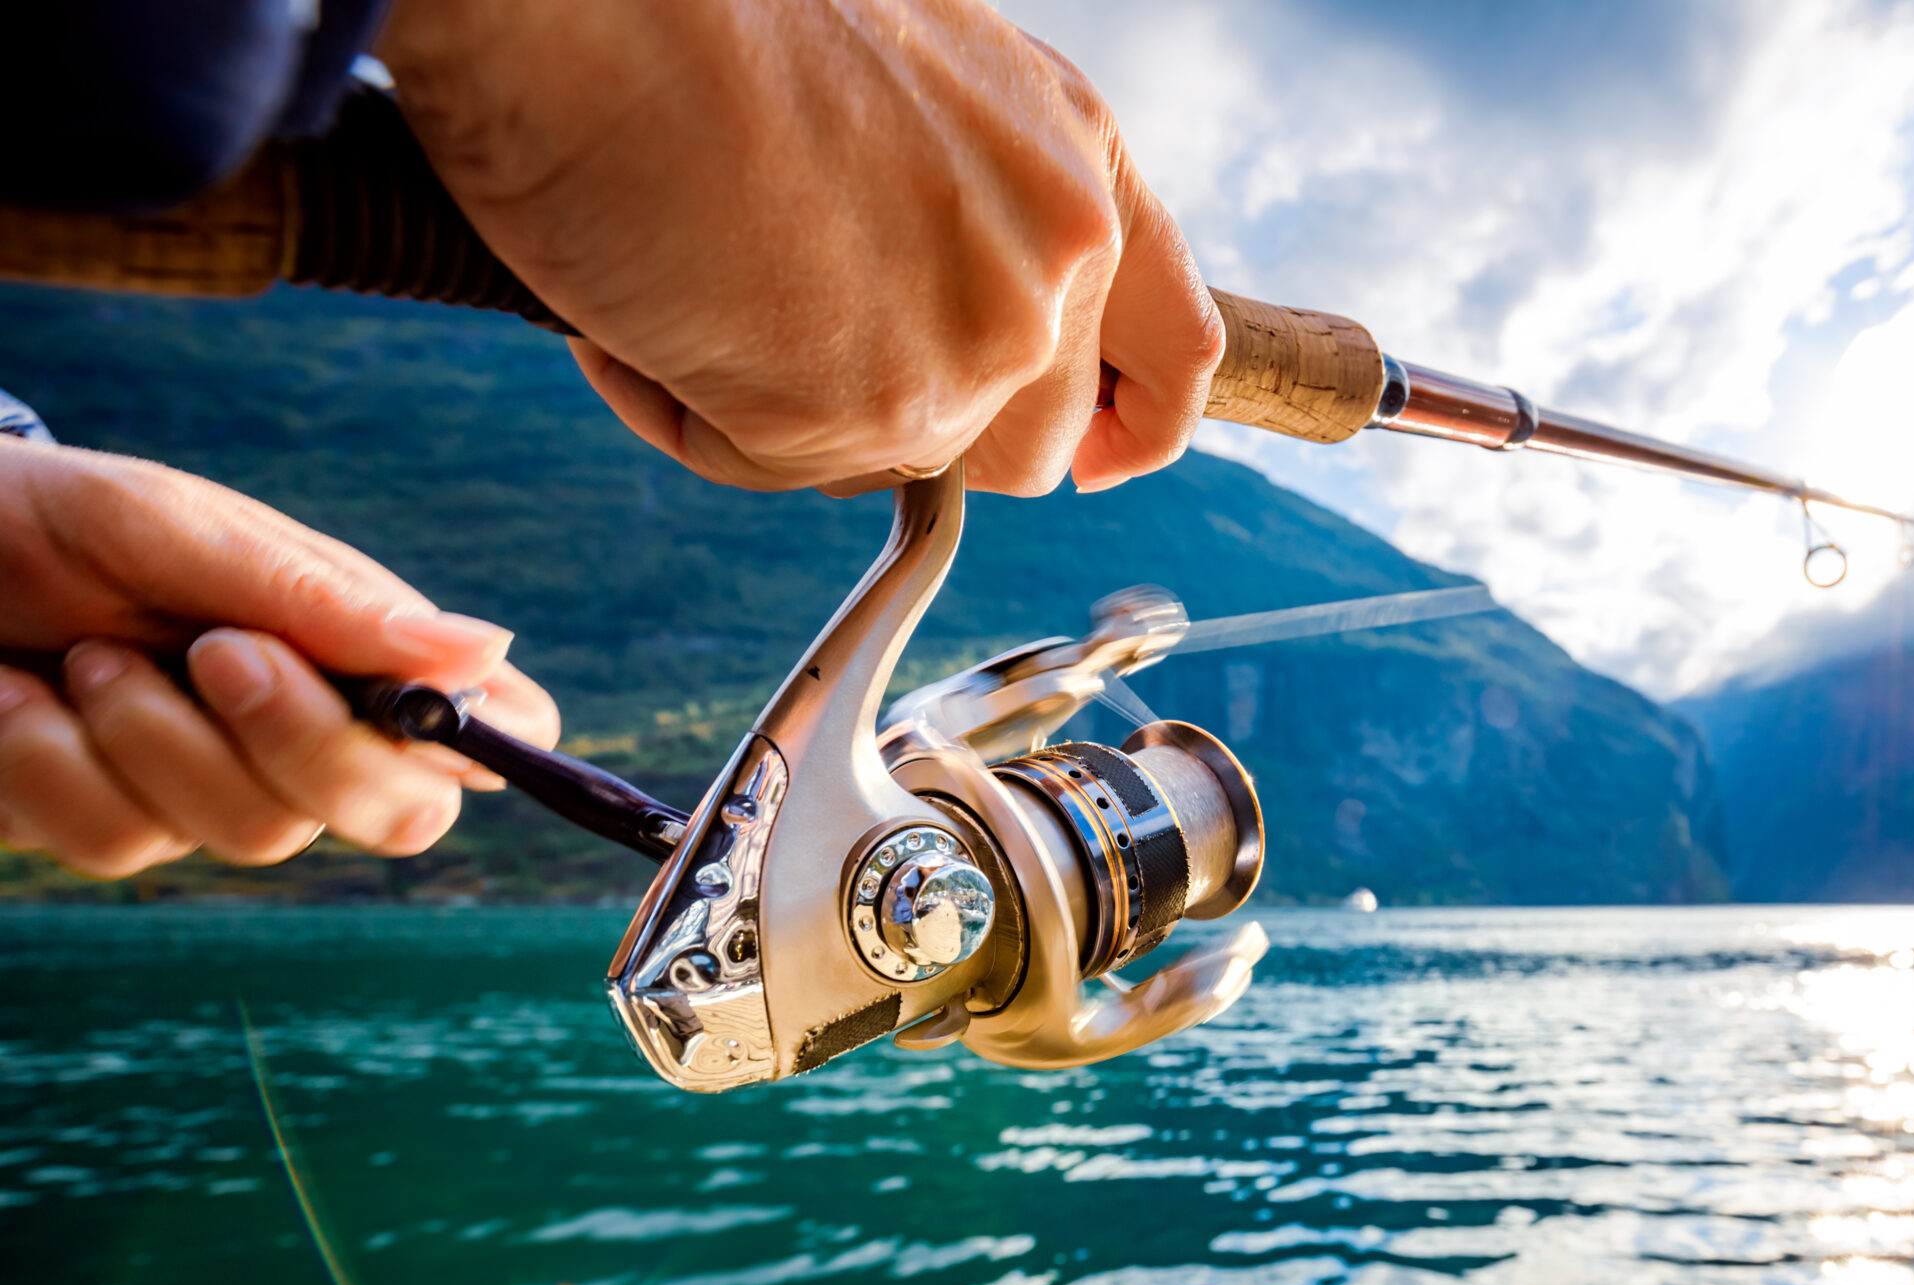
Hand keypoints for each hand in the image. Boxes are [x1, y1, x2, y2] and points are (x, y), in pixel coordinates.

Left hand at [0, 438, 557, 878]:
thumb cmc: (57, 516)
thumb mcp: (186, 530)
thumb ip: (325, 601)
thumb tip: (486, 652)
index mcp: (357, 650)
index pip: (492, 731)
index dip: (489, 745)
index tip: (428, 716)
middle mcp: (308, 733)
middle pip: (398, 815)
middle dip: (307, 744)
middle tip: (217, 650)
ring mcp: (213, 790)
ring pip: (253, 836)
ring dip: (149, 734)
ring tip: (85, 650)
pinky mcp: (112, 825)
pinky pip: (118, 847)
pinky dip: (50, 761)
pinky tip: (16, 695)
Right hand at [375, 0, 1224, 498]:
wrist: (596, 11)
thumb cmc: (714, 24)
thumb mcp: (911, 100)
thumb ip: (969, 217)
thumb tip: (925, 316)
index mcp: (1077, 162)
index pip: (1174, 346)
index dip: (1137, 423)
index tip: (1097, 459)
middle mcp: (1055, 255)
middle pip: (1030, 444)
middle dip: (927, 428)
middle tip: (805, 347)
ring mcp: (978, 341)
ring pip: (894, 465)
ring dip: (791, 412)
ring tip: (698, 284)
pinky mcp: (875, 411)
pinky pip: (774, 467)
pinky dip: (690, 409)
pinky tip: (642, 307)